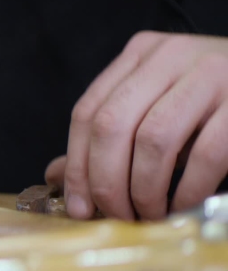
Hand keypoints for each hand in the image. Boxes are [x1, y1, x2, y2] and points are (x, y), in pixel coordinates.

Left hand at [61, 31, 227, 219]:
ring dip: (145, 189)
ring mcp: (211, 74)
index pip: (88, 112)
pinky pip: (207, 154)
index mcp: (140, 54)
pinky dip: (187, 189)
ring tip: (148, 213)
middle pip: (112, 125)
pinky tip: (181, 204)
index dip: (78, 165)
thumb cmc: (213, 99)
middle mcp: (170, 57)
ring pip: (154, 140)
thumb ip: (110, 136)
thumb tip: (57, 175)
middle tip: (115, 215)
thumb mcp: (156, 106)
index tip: (79, 205)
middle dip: (106, 182)